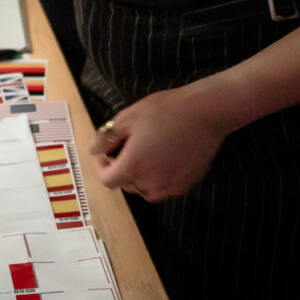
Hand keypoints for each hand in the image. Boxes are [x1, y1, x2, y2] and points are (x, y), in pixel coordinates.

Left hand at [88, 84, 231, 201]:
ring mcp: (172, 186)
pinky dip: (159, 176)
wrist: (205, 112)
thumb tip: (94, 150)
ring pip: (146, 188)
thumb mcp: (127, 118)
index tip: (106, 151)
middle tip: (126, 144)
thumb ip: (106, 138)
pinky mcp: (188, 183)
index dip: (102, 166)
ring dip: (140, 174)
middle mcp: (152, 183)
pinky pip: (165, 186)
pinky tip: (163, 155)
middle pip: (127, 184)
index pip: (108, 180)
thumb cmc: (165, 111)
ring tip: (144, 150)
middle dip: (121, 167)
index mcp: (134, 167)